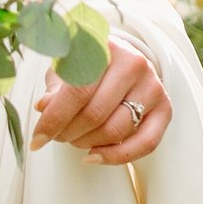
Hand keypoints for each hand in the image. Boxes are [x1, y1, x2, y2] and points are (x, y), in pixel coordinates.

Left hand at [31, 36, 169, 165]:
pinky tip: (93, 156)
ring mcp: (153, 85)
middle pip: (95, 114)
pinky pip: (145, 143)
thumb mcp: (65, 69)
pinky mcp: (165, 107)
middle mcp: (134, 63)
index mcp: (105, 47)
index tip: (36, 140)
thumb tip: (43, 108)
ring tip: (74, 140)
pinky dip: (116, 156)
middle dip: (68, 133)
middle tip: (56, 137)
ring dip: (87, 143)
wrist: (122, 59)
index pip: (77, 91)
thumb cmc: (87, 66)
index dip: (54, 119)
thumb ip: (55, 88)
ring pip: (115, 130)